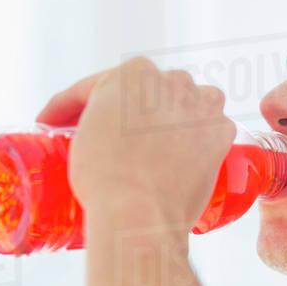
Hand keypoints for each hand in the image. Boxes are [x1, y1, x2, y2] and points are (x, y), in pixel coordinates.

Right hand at [35, 57, 235, 228]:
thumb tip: (102, 132)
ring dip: (174, 119)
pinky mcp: (221, 134)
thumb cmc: (104, 178)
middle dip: (134, 112)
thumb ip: (93, 120)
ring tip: (157, 146)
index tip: (65, 124)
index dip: (78, 107)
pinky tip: (187, 157)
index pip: (102, 87)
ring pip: (186, 107)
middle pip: (149, 95)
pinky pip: (210, 132)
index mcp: (134, 72)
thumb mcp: (81, 136)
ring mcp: (202, 106)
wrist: (138, 213)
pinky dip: (200, 142)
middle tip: (117, 138)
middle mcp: (173, 80)